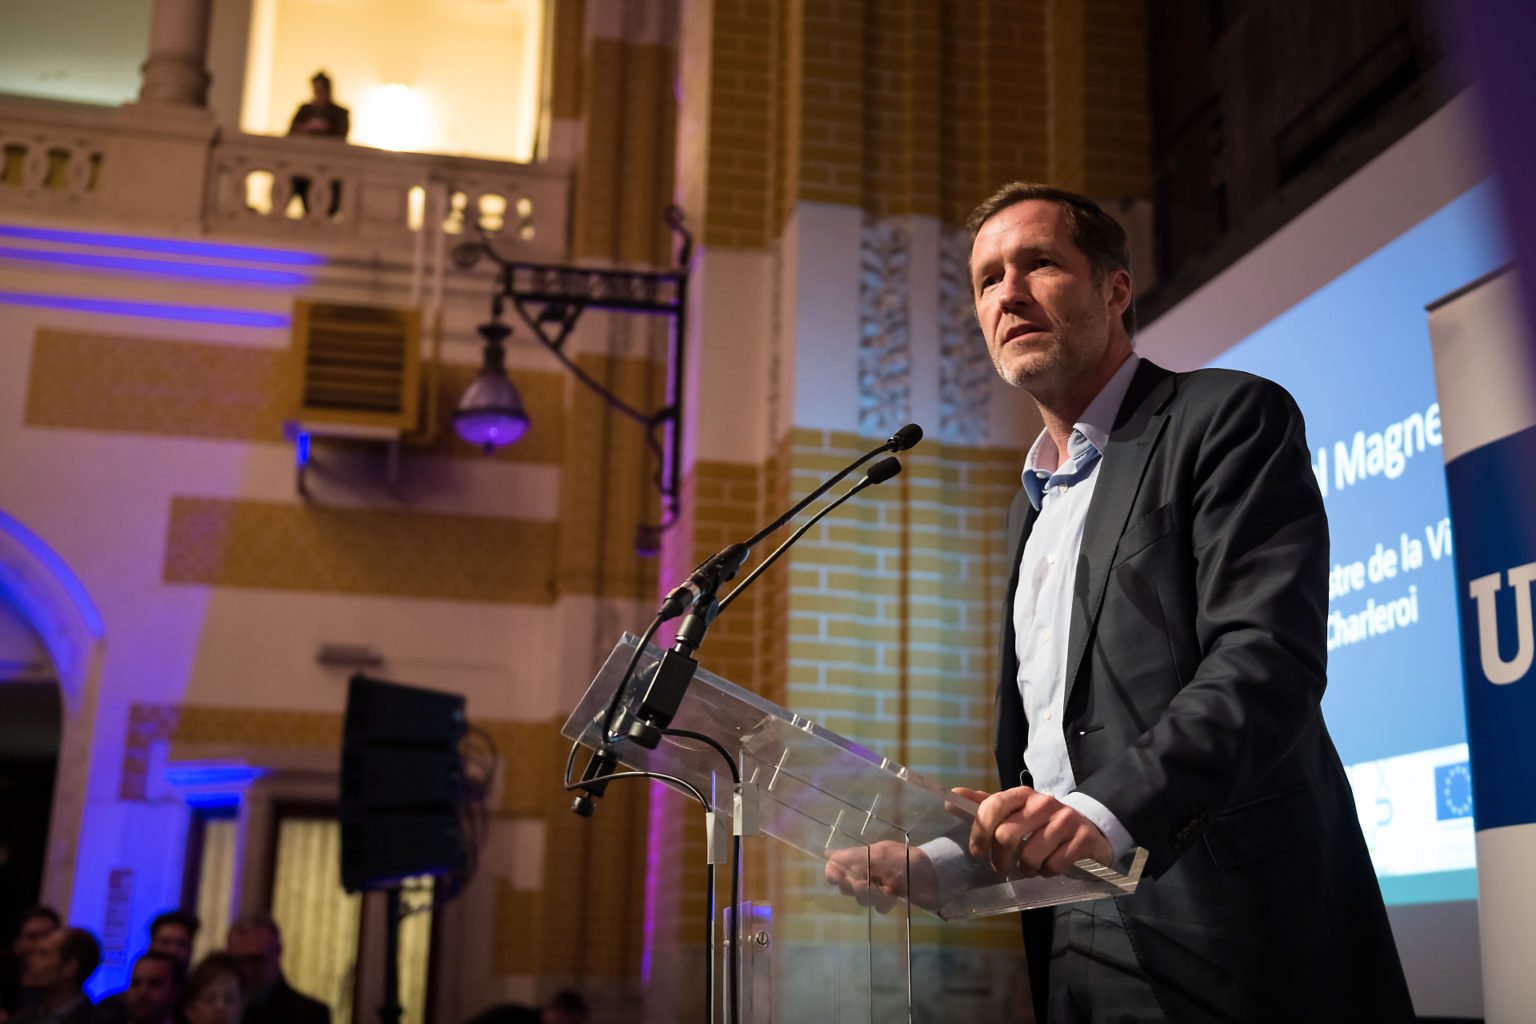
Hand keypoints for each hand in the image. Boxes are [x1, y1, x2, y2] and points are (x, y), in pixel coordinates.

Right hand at [824, 841, 939, 911]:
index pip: (838, 865)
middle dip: (855, 888)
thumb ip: (854, 857)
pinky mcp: (889, 899)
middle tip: (868, 885)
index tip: (836, 879)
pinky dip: (884, 904)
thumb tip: (828, 855)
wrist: (935, 876)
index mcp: (864, 857)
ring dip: (872, 897)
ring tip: (886, 892)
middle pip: (847, 885)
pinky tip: (894, 898)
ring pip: (862, 899)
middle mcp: (867, 871)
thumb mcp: (880, 855)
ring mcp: (878, 886)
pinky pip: (877, 907)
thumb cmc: (906, 861)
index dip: (833, 872)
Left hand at [968, 786, 1112, 877]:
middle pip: (1006, 836)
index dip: (980, 834)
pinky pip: (1055, 865)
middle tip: (1003, 868)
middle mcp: (1044, 802)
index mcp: (1022, 795)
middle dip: (1000, 860)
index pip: (992, 807)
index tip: (978, 853)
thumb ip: (985, 806)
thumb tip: (952, 795)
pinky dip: (1048, 872)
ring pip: (1031, 855)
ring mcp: (1066, 819)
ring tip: (1030, 867)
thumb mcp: (1013, 814)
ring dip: (1027, 869)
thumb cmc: (1042, 825)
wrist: (1088, 830)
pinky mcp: (1083, 838)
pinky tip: (1050, 867)